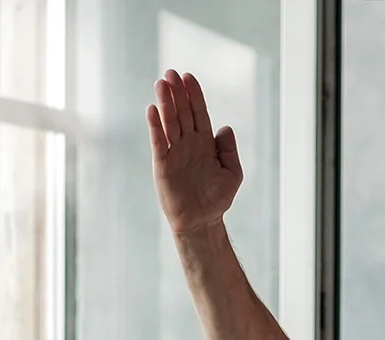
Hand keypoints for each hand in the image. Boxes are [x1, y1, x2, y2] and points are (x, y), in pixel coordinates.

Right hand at [148, 69, 240, 236]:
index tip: (189, 77)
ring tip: (161, 83)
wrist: (201, 221)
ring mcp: (174, 153)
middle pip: (182, 112)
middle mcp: (188, 144)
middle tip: (171, 73)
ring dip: (165, 103)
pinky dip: (155, 126)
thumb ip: (229, 150)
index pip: (199, 113)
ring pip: (170, 122)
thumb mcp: (233, 173)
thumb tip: (225, 127)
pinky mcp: (163, 165)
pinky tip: (152, 110)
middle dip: (177, 92)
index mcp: (205, 143)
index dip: (194, 95)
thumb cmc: (217, 199)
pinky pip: (158, 142)